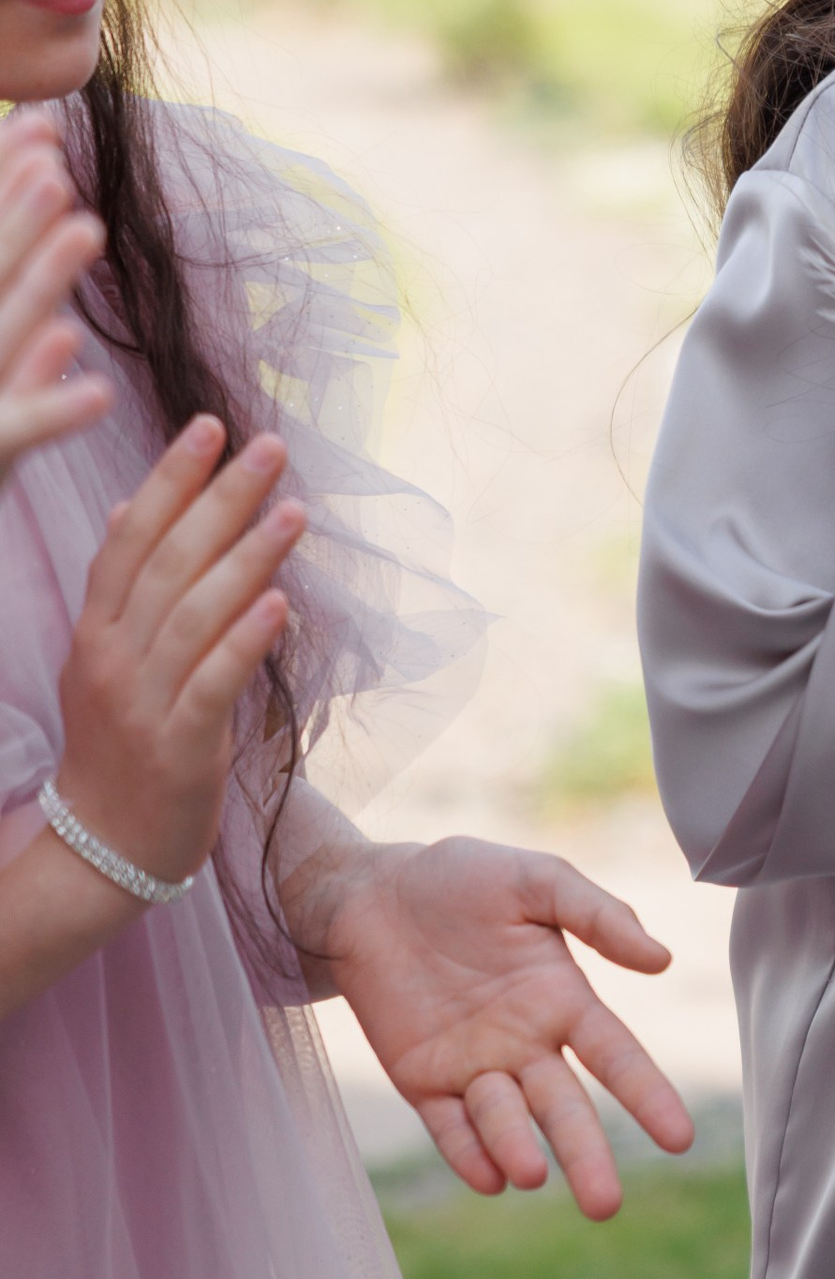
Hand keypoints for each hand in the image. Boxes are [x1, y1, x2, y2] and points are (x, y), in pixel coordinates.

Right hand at [0, 116, 111, 478]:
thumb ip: (16, 298)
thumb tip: (50, 225)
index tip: (39, 125)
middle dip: (16, 215)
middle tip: (59, 161)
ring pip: (1, 332)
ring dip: (43, 278)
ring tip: (89, 227)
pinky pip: (19, 431)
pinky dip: (56, 411)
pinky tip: (101, 393)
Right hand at [55, 421, 302, 893]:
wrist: (101, 851)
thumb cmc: (118, 748)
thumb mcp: (103, 662)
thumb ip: (120, 590)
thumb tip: (120, 511)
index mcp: (97, 632)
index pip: (129, 540)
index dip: (168, 481)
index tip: (209, 427)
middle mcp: (113, 659)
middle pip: (167, 564)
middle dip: (219, 499)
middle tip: (269, 447)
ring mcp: (143, 704)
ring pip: (193, 616)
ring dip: (246, 558)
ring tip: (293, 509)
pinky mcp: (179, 750)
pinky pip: (213, 686)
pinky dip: (245, 641)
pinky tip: (279, 602)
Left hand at [298, 832, 695, 1218]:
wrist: (367, 894)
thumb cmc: (457, 879)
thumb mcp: (535, 879)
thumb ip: (597, 915)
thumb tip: (662, 960)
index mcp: (562, 998)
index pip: (616, 1057)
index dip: (648, 1097)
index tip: (680, 1140)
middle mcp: (526, 1044)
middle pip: (566, 1109)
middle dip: (587, 1155)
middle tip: (606, 1205)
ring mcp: (473, 1067)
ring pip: (505, 1122)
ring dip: (519, 1149)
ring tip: (532, 1174)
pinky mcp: (421, 1082)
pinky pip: (449, 1127)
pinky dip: (467, 1154)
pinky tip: (489, 1177)